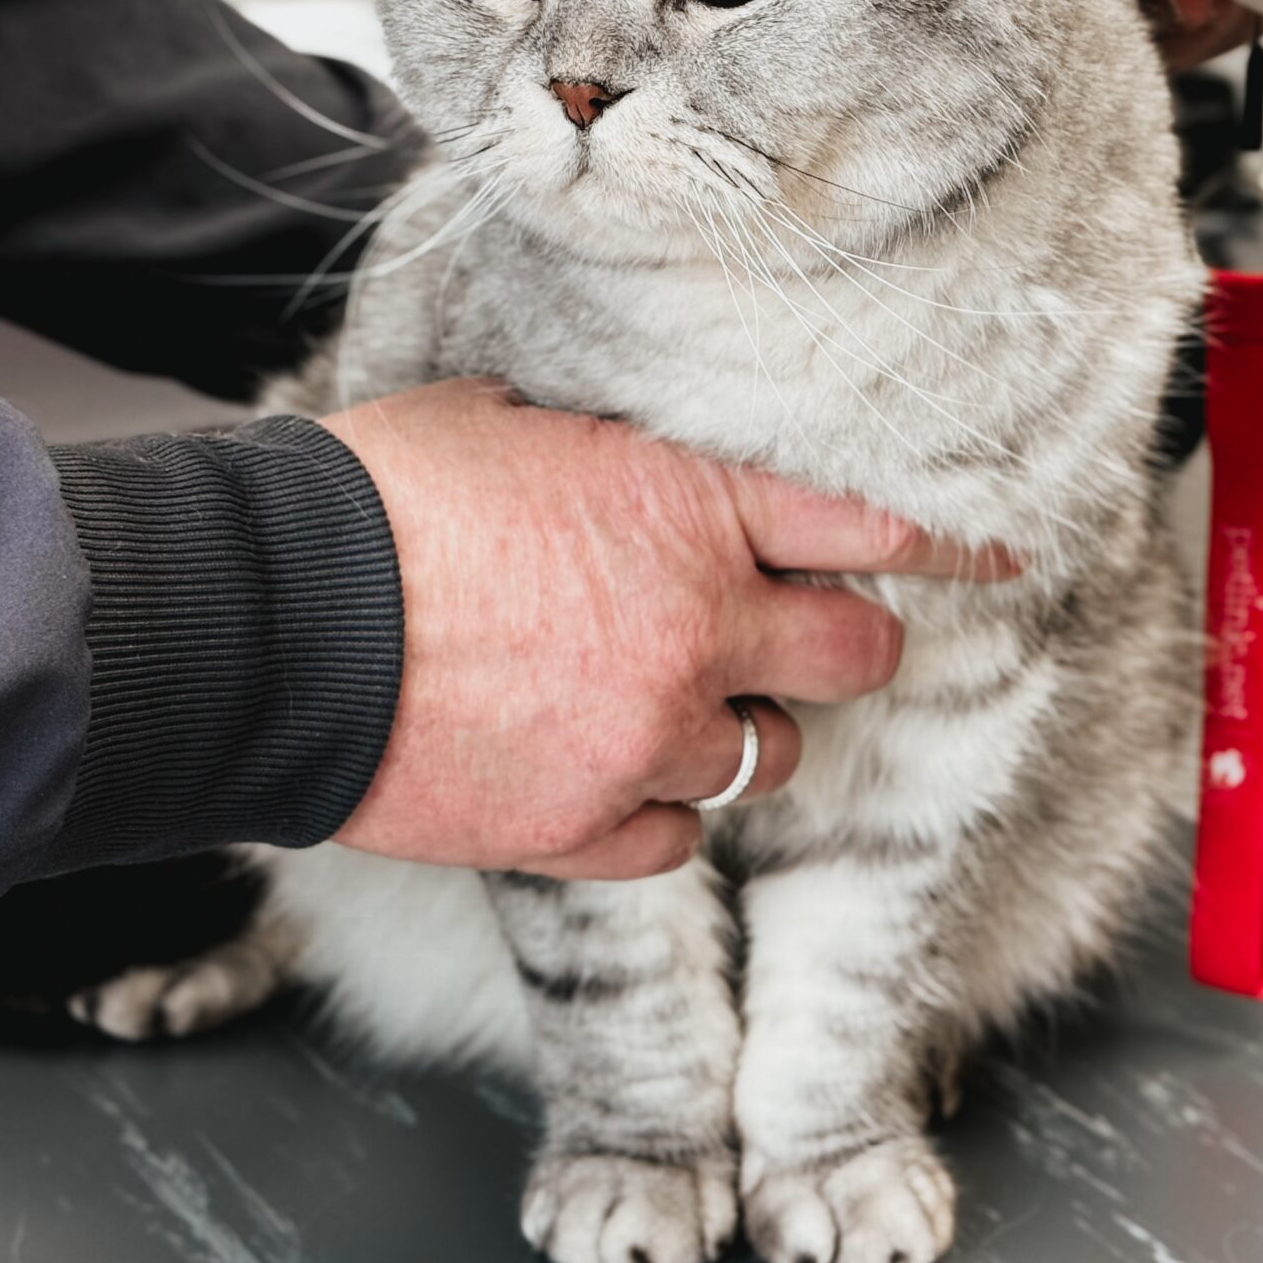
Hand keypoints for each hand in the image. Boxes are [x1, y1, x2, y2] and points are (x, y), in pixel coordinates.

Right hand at [318, 380, 1012, 877]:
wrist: (271, 620)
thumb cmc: (375, 501)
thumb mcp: (509, 426)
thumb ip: (607, 458)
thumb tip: (617, 458)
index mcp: (689, 508)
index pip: (866, 531)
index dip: (944, 548)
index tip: (991, 560)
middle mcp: (697, 626)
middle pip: (853, 657)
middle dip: (845, 648)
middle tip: (808, 645)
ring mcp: (647, 737)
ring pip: (771, 757)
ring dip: (738, 731)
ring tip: (660, 705)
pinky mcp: (584, 828)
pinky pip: (680, 837)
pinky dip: (658, 809)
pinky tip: (605, 774)